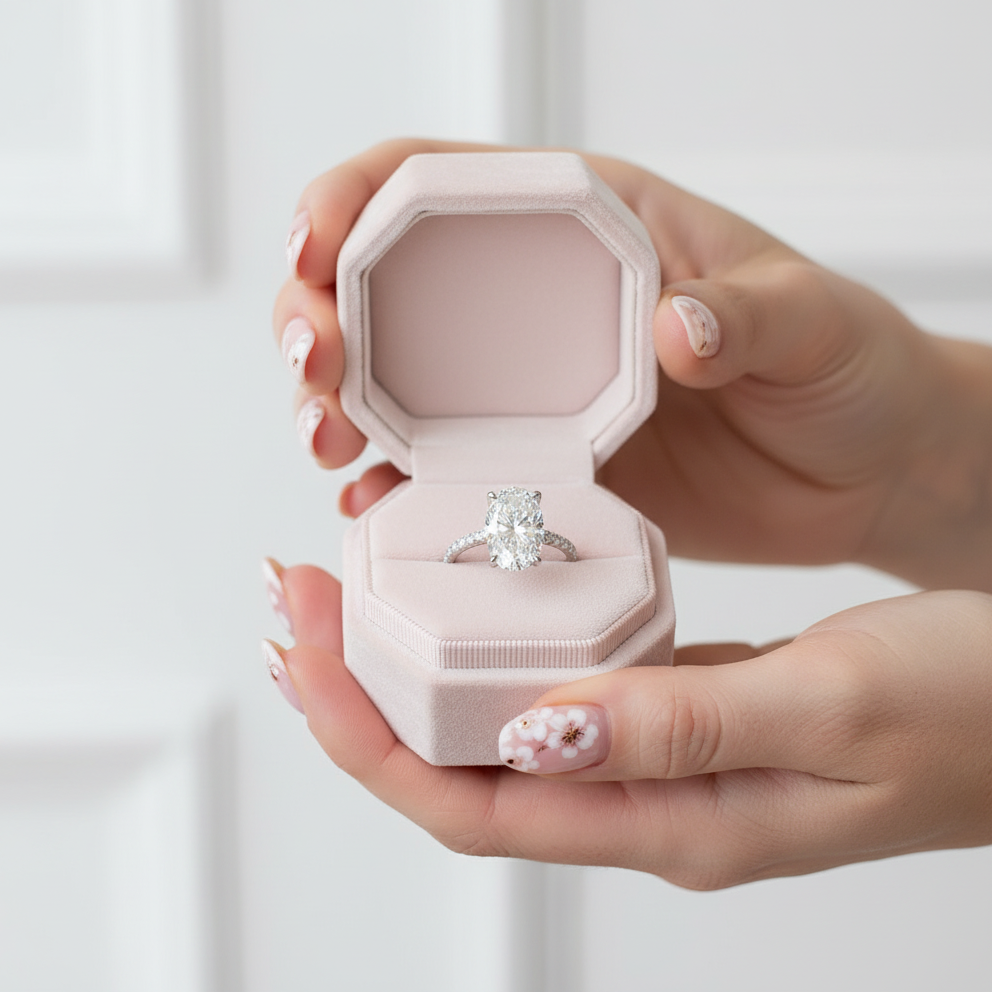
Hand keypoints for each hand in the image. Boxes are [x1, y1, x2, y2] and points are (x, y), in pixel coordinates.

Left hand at [264, 561, 991, 886]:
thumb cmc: (969, 707)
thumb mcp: (832, 704)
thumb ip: (685, 725)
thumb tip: (541, 729)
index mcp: (672, 820)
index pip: (473, 803)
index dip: (370, 736)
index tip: (304, 651)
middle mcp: (651, 799)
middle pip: (464, 768)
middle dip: (362, 692)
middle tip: (299, 601)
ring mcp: (667, 758)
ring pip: (504, 728)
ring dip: (421, 668)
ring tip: (355, 593)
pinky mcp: (690, 710)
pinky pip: (565, 689)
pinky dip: (503, 646)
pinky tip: (479, 599)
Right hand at [273, 138, 991, 591]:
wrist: (862, 469)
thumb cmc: (844, 367)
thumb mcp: (810, 320)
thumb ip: (747, 313)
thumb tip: (676, 324)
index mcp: (582, 229)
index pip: (433, 185)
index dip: (351, 199)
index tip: (314, 246)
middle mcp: (533, 310)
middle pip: (381, 288)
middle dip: (317, 313)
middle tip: (313, 367)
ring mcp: (526, 397)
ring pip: (391, 387)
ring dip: (337, 409)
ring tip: (332, 443)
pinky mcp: (535, 472)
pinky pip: (438, 477)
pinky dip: (392, 490)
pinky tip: (374, 508)